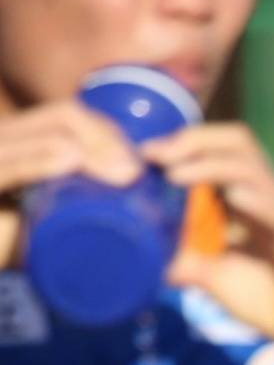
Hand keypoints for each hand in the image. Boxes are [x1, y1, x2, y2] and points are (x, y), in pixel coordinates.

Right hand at [0, 101, 144, 260]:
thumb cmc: (18, 246)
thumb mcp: (60, 225)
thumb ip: (95, 221)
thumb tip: (166, 248)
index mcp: (21, 141)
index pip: (68, 116)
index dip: (107, 130)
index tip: (139, 162)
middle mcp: (5, 141)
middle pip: (62, 117)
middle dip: (106, 138)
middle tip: (136, 173)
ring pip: (43, 134)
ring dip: (90, 150)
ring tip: (124, 175)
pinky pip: (9, 167)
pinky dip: (40, 160)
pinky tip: (70, 161)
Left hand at [140, 123, 273, 356]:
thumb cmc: (272, 300)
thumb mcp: (215, 278)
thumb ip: (184, 263)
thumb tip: (139, 259)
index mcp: (244, 200)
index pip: (216, 149)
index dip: (180, 143)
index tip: (143, 154)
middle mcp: (264, 198)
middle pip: (238, 143)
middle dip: (193, 140)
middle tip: (156, 156)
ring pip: (254, 169)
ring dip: (211, 165)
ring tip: (176, 175)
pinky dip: (257, 201)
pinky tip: (233, 197)